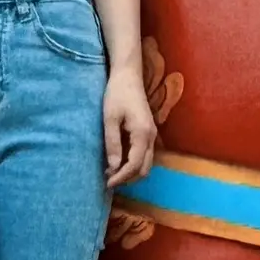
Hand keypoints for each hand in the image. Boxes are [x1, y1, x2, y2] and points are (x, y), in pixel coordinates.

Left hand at [103, 64, 159, 188]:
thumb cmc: (117, 94)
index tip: (107, 183)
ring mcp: (152, 135)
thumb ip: (112, 143)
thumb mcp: (110, 118)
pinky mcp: (148, 132)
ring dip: (131, 172)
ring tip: (111, 173)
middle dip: (128, 179)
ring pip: (146, 164)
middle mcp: (151, 137)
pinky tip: (118, 161)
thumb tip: (113, 168)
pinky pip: (144, 155)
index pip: (135, 165)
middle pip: (144, 169)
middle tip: (108, 180)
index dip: (121, 177)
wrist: (128, 75)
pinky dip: (133, 163)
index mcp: (143, 134)